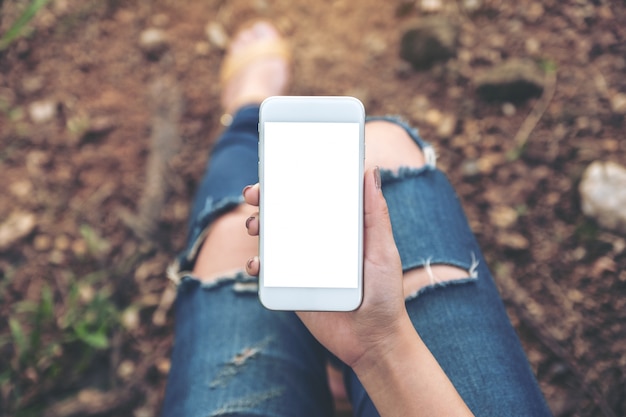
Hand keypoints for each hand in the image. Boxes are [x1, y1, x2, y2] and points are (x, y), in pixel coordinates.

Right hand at [243, 167, 412, 368]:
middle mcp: (318, 243)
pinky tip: (256, 264)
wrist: (373, 342)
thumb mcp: (382, 251)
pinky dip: (256, 264)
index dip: (292, 181)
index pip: (312, 198)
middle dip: (265, 200)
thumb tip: (370, 171)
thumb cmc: (385, 295)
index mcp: (339, 229)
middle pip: (286, 214)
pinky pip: (268, 272)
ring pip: (272, 239)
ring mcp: (302, 265)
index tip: (277, 168)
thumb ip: (376, 215)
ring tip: (255, 227)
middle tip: (254, 195)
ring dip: (257, 226)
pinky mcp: (291, 288)